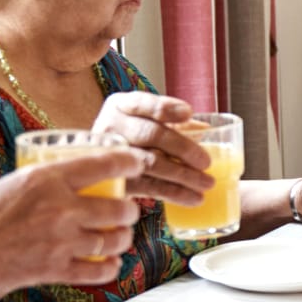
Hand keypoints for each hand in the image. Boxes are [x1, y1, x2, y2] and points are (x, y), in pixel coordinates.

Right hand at [0, 151, 145, 292]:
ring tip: (118, 236)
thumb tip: (47, 184)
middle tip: (126, 208)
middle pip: (120, 208)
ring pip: (115, 240)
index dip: (129, 161)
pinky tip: (107, 263)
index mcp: (44, 178)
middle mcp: (60, 209)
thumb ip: (32, 185)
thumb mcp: (3, 184)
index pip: (105, 163)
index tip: (137, 162)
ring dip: (122, 238)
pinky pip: (99, 271)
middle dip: (129, 209)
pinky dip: (108, 267)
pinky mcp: (53, 271)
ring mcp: (60, 242)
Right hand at [92, 91, 213, 205]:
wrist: (94, 159)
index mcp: (121, 106)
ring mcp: (110, 155)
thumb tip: (205, 130)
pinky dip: (175, 193)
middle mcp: (111, 127)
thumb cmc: (130, 134)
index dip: (165, 108)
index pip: (142, 103)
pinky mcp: (115, 181)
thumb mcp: (144, 119)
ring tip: (207, 183)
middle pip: (149, 134)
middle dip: (182, 148)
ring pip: (150, 163)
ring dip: (183, 175)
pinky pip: (148, 187)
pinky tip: (194, 198)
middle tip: (206, 162)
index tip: (188, 113)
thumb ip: (171, 122)